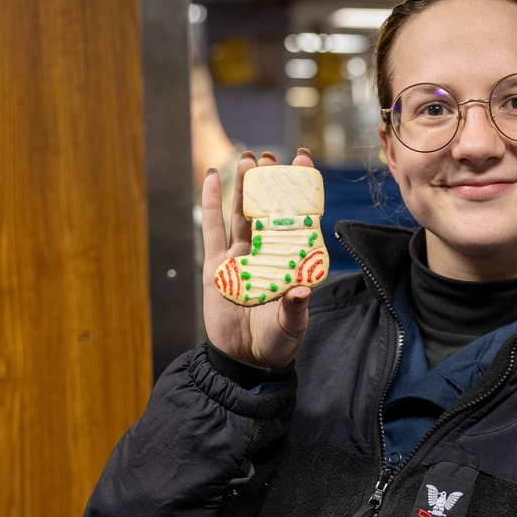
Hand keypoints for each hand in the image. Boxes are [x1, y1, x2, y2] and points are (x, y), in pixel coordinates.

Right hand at [202, 149, 314, 368]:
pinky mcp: (217, 266)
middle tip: (270, 156)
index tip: (304, 162)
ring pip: (241, 214)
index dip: (301, 193)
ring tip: (247, 159)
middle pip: (268, 211)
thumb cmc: (277, 342)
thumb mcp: (291, 326)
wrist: (246, 360)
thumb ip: (295, 309)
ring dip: (244, 186)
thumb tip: (301, 291)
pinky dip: (211, 203)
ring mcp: (241, 257)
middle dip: (270, 183)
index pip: (299, 221)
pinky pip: (212, 230)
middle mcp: (268, 255)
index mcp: (291, 263)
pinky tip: (211, 177)